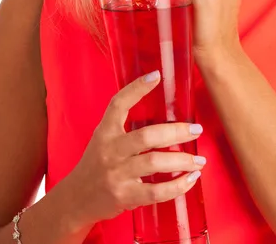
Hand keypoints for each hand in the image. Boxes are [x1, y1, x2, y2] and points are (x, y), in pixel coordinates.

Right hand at [65, 72, 204, 228]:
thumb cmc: (96, 164)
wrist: (76, 200)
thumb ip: (124, 126)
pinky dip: (177, 186)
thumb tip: (163, 113)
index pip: (118, 104)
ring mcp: (117, 174)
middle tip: (196, 130)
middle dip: (176, 131)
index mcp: (105, 132)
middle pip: (146, 136)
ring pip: (154, 163)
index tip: (157, 75)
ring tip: (199, 160)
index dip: (136, 88)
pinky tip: (191, 179)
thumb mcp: (103, 138)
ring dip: (182, 160)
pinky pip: (156, 191)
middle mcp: (110, 150)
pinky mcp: (125, 196)